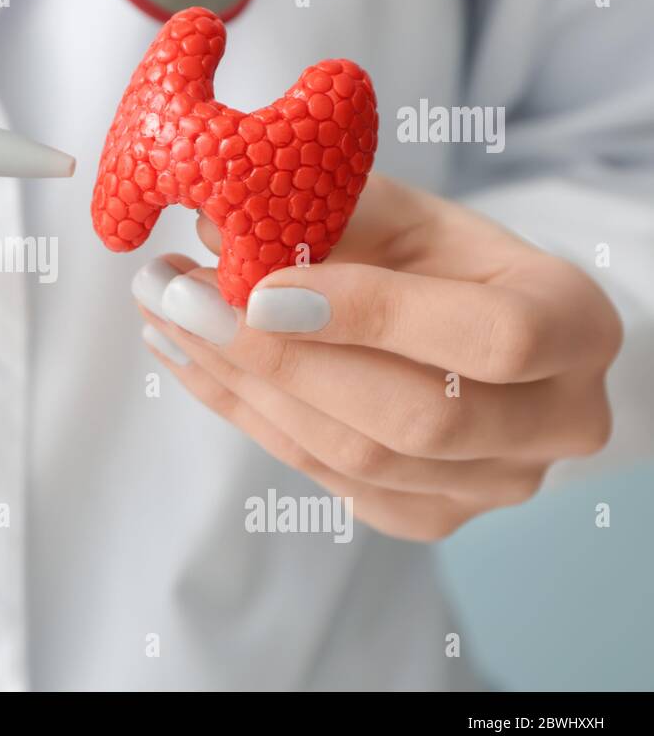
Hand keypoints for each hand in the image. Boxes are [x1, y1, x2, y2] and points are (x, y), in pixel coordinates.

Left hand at [133, 174, 622, 540]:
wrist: (490, 339)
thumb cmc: (451, 265)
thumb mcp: (410, 219)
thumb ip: (329, 219)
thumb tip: (213, 232)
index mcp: (574, 326)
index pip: (489, 337)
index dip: (373, 315)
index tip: (261, 286)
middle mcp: (553, 423)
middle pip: (413, 418)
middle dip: (277, 359)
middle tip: (174, 297)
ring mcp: (492, 486)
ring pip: (353, 458)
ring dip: (238, 384)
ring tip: (160, 315)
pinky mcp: (427, 516)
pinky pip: (319, 475)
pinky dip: (240, 413)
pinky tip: (185, 358)